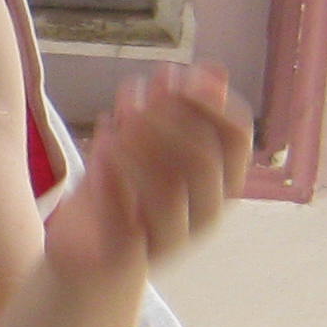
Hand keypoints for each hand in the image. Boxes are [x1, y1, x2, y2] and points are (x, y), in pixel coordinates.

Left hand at [46, 64, 253, 286]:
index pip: (236, 140)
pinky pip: (125, 217)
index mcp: (222, 185)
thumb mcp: (153, 142)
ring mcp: (171, 240)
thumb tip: (214, 69)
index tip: (179, 76)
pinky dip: (111, 177)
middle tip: (135, 95)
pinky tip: (99, 145)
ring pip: (167, 190)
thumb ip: (182, 108)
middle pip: (203, 161)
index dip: (209, 102)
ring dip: (139, 145)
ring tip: (116, 118)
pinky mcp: (130, 257)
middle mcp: (205, 214)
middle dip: (169, 120)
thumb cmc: (130, 189)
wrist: (90, 254)